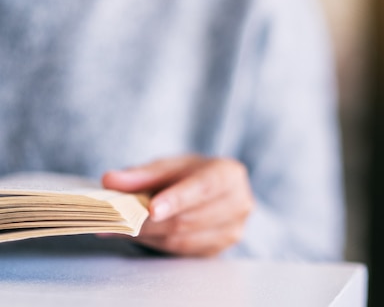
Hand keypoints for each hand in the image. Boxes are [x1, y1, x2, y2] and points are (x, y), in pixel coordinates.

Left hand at [101, 155, 254, 255]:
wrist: (215, 192)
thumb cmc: (192, 175)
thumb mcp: (170, 165)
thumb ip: (142, 174)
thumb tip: (111, 180)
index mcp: (229, 175)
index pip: (203, 188)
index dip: (177, 199)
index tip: (151, 209)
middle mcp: (239, 204)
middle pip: (189, 219)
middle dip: (148, 222)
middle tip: (115, 220)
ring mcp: (232, 231)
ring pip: (182, 240)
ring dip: (146, 236)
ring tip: (116, 228)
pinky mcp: (219, 250)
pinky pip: (181, 251)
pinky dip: (154, 244)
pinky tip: (135, 236)